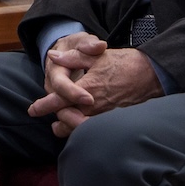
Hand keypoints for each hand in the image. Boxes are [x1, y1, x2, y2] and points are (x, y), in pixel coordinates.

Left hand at [30, 36, 160, 136]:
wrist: (152, 75)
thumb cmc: (125, 63)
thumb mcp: (97, 55)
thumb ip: (73, 58)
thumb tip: (53, 57)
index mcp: (87, 89)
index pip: (59, 101)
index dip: (43, 106)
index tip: (32, 110)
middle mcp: (94, 106)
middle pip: (65, 120)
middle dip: (55, 117)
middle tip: (46, 112)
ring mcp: (104, 116)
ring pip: (78, 128)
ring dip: (66, 126)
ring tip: (57, 124)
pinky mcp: (112, 120)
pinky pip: (91, 129)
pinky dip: (81, 129)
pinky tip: (78, 124)